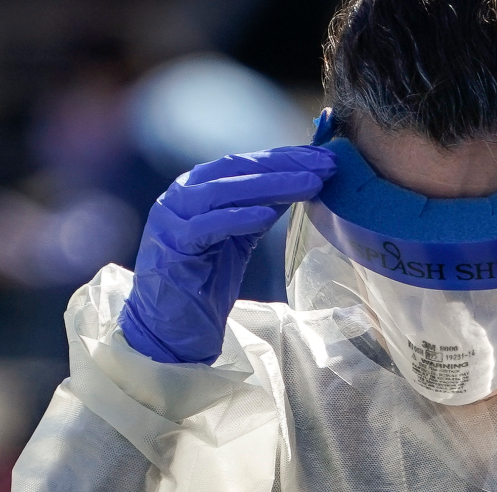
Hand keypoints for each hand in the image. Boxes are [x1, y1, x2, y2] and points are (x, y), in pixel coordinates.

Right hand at [119, 146, 336, 363]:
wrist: (171, 328)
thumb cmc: (206, 281)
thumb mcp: (239, 237)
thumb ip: (259, 208)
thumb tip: (300, 182)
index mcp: (196, 187)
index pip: (245, 163)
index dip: (285, 157)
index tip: (323, 157)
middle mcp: (181, 195)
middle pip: (237, 170)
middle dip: (284, 166)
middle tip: (325, 165)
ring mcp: (172, 219)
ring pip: (225, 191)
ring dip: (272, 185)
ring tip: (310, 185)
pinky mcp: (171, 247)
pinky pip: (208, 226)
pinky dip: (239, 217)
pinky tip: (269, 214)